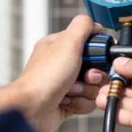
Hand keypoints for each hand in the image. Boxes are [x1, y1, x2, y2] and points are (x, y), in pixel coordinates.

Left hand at [0, 15, 107, 131]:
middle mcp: (62, 64)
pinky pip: (88, 102)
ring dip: (86, 90)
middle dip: (94, 75)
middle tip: (86, 77)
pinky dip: (80, 103)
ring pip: (94, 86)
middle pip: (96, 67)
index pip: (90, 42)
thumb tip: (93, 22)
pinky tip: (67, 101)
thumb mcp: (67, 43)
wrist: (32, 109)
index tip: (100, 57)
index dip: (99, 51)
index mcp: (60, 46)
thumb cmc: (44, 78)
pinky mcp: (68, 102)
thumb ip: (82, 27)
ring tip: (71, 90)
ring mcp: (65, 84)